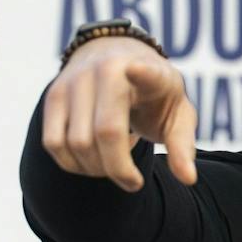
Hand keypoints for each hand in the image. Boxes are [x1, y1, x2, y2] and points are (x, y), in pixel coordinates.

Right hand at [42, 36, 197, 191]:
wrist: (119, 59)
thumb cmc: (155, 95)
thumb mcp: (178, 114)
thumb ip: (182, 145)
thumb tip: (188, 179)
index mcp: (143, 69)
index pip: (143, 71)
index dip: (141, 72)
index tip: (136, 69)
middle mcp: (104, 69)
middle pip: (105, 133)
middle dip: (119, 170)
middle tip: (133, 182)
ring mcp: (73, 81)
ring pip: (75, 143)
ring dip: (95, 169)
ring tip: (114, 165)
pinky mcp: (53, 96)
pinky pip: (54, 143)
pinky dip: (73, 163)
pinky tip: (93, 158)